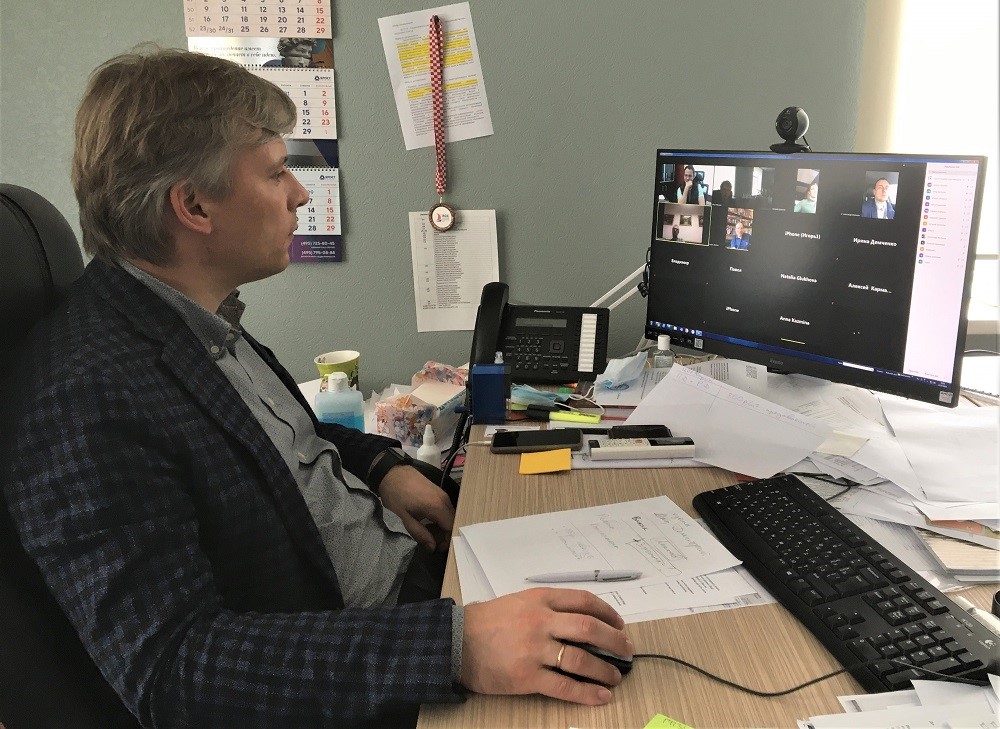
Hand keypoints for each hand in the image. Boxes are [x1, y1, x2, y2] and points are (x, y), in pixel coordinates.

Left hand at [378, 465, 453, 551]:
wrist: (391, 472)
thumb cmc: (396, 496)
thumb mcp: (404, 518)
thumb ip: (420, 534)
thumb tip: (432, 548)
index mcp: (438, 507)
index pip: (452, 528)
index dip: (447, 541)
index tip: (436, 549)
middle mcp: (445, 500)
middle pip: (452, 522)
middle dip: (444, 535)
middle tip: (430, 542)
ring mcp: (442, 494)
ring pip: (449, 516)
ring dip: (441, 527)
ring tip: (426, 532)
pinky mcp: (438, 492)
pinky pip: (444, 509)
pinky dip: (439, 518)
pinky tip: (427, 521)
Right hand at [461, 587, 632, 704]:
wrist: (456, 641)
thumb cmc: (487, 621)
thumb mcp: (519, 602)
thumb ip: (547, 607)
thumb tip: (582, 620)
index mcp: (540, 599)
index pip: (584, 600)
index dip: (608, 613)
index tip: (619, 624)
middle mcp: (540, 621)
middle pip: (589, 628)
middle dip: (614, 640)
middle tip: (627, 651)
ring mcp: (534, 650)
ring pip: (581, 659)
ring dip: (604, 670)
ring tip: (615, 677)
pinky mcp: (527, 676)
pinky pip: (564, 686)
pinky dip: (586, 693)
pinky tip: (600, 696)